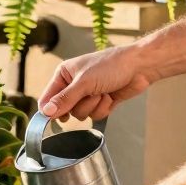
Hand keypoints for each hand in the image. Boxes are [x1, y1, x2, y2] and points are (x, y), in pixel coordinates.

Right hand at [38, 43, 155, 120]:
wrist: (139, 67)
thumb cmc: (111, 65)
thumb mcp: (84, 82)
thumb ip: (64, 99)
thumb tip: (46, 112)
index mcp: (64, 75)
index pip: (48, 98)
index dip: (50, 110)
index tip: (57, 118)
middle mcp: (73, 85)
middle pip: (65, 109)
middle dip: (80, 104)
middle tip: (89, 94)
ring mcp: (87, 95)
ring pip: (80, 114)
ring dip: (93, 106)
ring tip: (103, 92)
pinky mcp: (100, 102)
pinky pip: (94, 115)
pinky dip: (104, 108)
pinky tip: (110, 96)